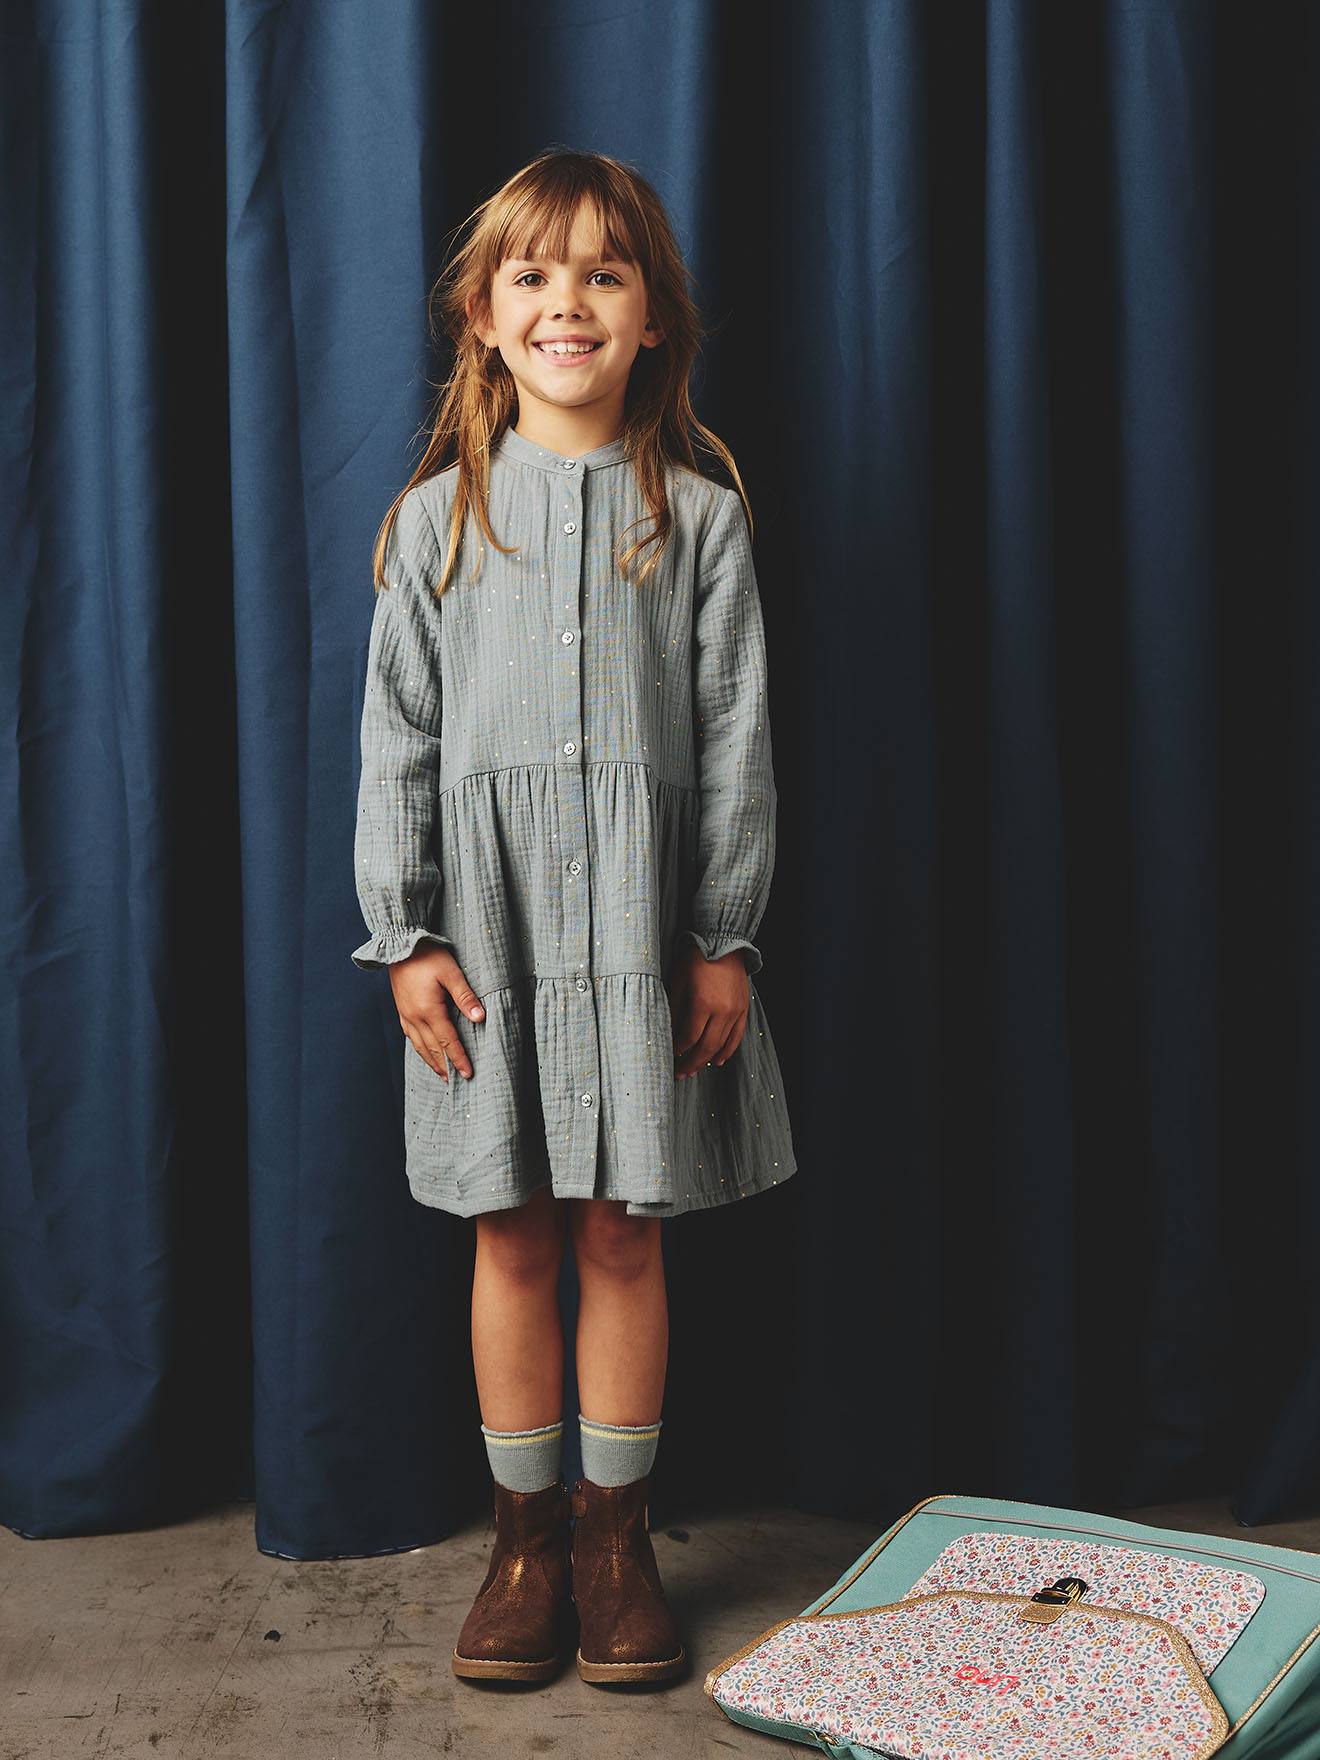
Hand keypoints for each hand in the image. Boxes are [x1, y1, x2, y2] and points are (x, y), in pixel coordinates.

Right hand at [389, 945, 484, 1081]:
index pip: (448, 1041)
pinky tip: (425, 1052)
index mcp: (428, 1010)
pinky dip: (420, 1049)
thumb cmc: (427, 955)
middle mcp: (415, 1017)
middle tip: (457, 1080)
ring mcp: (406, 1015)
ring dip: (432, 1062)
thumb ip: (465, 996)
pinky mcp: (402, 1010)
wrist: (398, 945)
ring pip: (420, 1046)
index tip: (468, 1074)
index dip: (459, 1058)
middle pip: (433, 1049)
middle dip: (446, 1066)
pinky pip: (411, 1036)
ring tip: (442, 1074)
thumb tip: (479, 1018)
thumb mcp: (451, 972)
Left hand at [668, 944, 748, 1079]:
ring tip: (694, 1070)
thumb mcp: (678, 981)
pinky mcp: (743, 1009)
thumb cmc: (695, 959)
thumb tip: (667, 1033)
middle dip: (691, 1063)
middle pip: (706, 1047)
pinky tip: (718, 1060)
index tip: (669, 1057)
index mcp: (703, 1004)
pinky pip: (737, 1036)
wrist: (723, 942)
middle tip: (680, 1074)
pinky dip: (728, 1050)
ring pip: (722, 1045)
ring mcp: (736, 1011)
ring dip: (707, 1060)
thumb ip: (674, 1009)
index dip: (678, 1050)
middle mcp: (722, 1011)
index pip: (689, 1037)